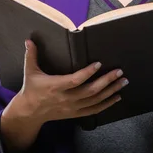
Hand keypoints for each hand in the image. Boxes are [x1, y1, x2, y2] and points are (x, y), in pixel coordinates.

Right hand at [13, 40, 127, 124]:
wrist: (29, 113)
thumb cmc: (31, 89)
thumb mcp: (30, 72)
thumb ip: (31, 55)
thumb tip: (29, 40)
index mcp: (55, 86)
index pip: (74, 80)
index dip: (87, 73)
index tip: (99, 63)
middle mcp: (66, 98)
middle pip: (90, 91)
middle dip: (106, 81)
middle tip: (119, 72)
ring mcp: (72, 107)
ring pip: (95, 100)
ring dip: (111, 91)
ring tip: (123, 81)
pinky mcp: (75, 113)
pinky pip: (94, 110)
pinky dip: (107, 104)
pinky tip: (117, 97)